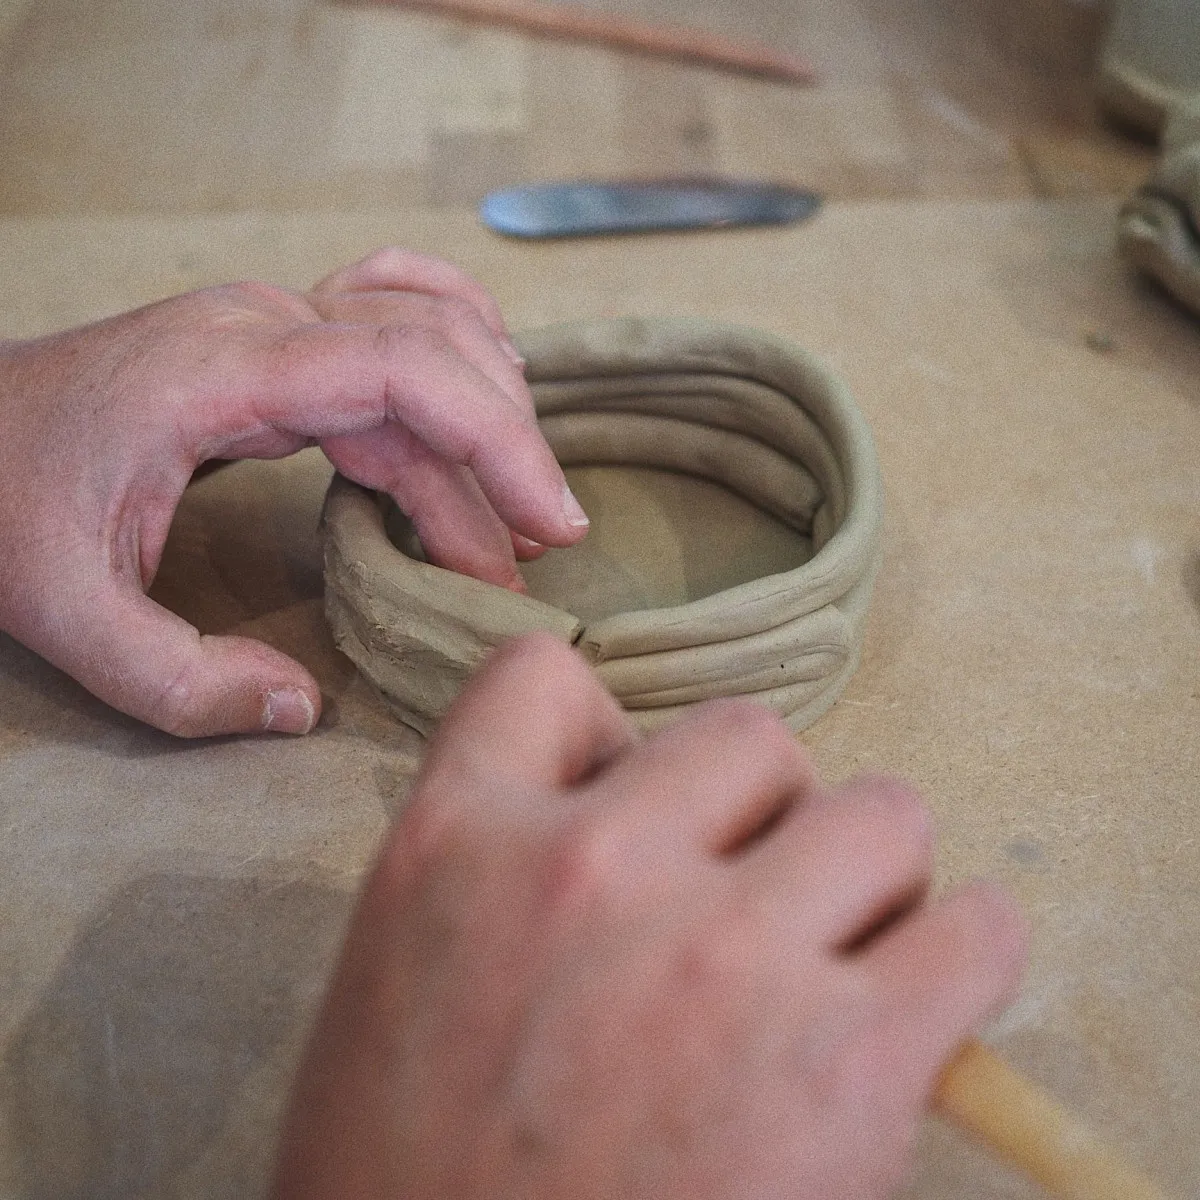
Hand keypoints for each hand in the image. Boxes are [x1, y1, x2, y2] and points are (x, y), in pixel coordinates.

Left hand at [0, 250, 587, 736]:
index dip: (496, 442)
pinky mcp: (271, 342)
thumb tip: (300, 707)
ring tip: (516, 511)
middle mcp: (260, 327)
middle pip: (433, 356)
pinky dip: (453, 341)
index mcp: (222, 374)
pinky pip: (389, 312)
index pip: (403, 373)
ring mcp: (268, 323)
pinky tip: (488, 380)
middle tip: (534, 554)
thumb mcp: (64, 614)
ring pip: (423, 335)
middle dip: (505, 454)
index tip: (547, 527)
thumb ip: (179, 680)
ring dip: (487, 415)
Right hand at [274, 634, 1025, 1199]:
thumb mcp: (402, 974)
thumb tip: (643, 804)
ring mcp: (718, 955)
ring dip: (867, 873)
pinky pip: (976, 930)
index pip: (540, 677)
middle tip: (745, 902)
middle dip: (759, 811)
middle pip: (749, 738)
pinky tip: (922, 1003)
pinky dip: (964, 954)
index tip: (635, 802)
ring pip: (879, 811)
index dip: (603, 731)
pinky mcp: (842, 1062)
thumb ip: (501, 861)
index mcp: (457, 842)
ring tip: (836, 955)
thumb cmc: (414, 1176)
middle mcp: (589, 867)